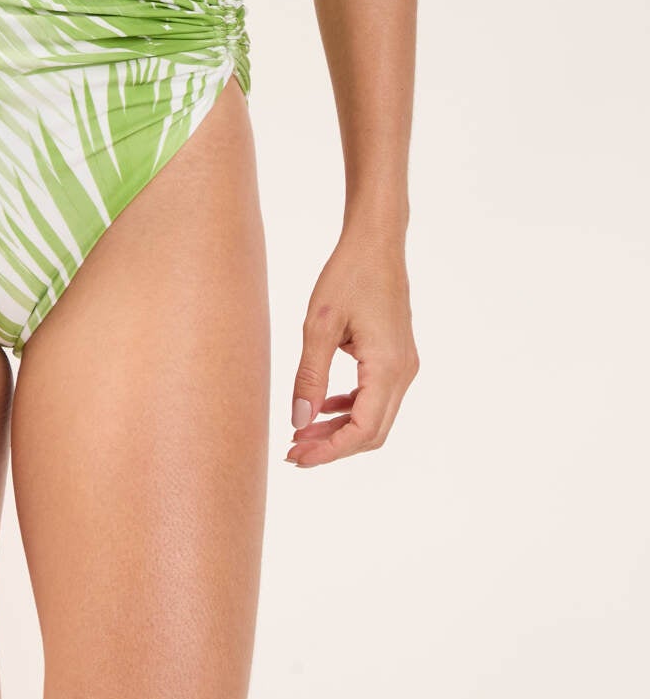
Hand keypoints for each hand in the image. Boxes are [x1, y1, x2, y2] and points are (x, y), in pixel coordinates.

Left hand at [285, 227, 418, 468]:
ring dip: (340, 429)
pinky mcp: (397, 357)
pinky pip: (375, 396)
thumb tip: (299, 422)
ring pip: (374, 416)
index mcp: (387, 367)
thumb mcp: (319, 325)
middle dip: (332, 446)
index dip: (330, 451)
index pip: (362, 430)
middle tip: (293, 452)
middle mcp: (403, 373)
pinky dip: (349, 407)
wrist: (377, 242)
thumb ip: (310, 376)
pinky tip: (323, 407)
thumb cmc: (348, 274)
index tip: (296, 457)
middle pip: (371, 431)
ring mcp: (404, 365)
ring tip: (301, 433)